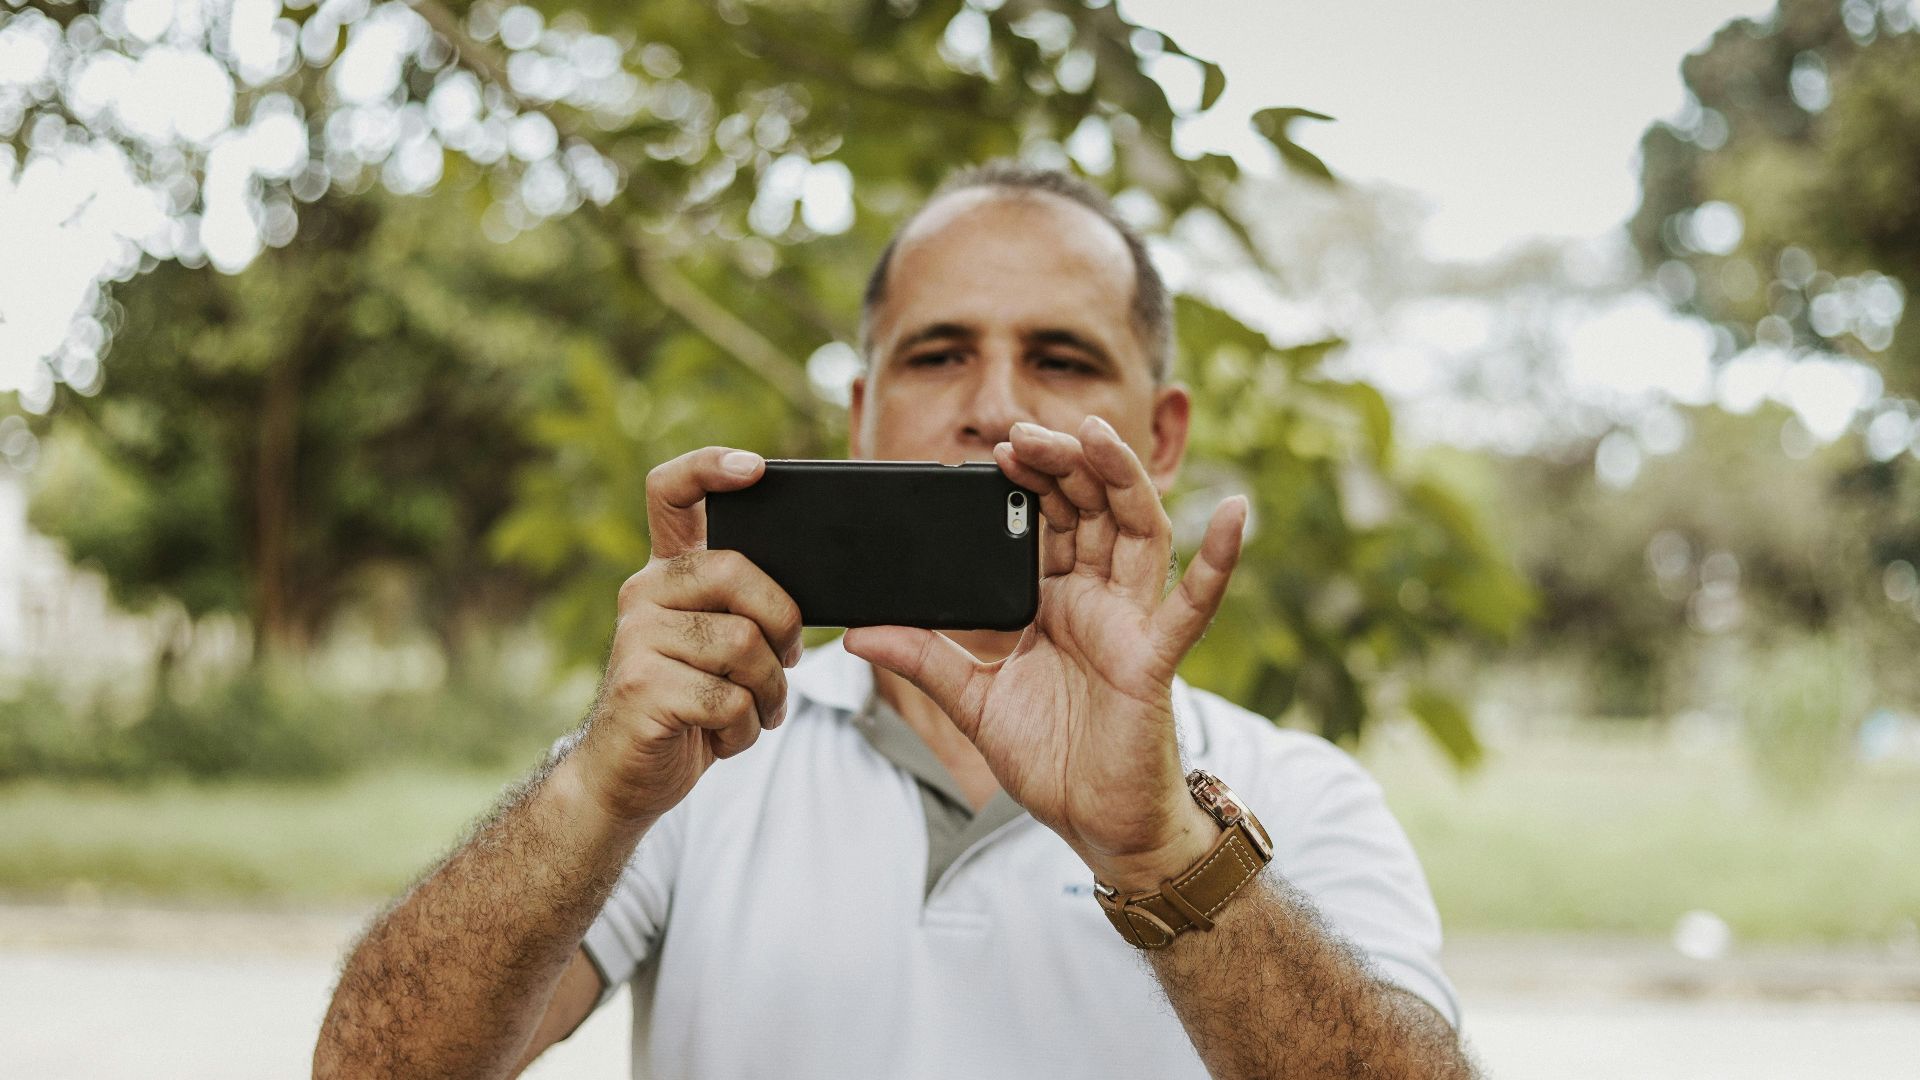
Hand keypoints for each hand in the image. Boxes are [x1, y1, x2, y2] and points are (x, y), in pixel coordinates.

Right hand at [575, 446, 803, 826]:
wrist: (627, 777)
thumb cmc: (691, 707)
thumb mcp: (720, 646)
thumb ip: (746, 606)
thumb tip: (813, 587)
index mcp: (668, 573)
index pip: (672, 491)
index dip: (710, 466)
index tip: (755, 468)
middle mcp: (643, 592)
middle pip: (736, 570)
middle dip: (782, 622)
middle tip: (785, 662)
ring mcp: (636, 638)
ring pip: (742, 643)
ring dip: (769, 692)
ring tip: (754, 712)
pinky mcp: (642, 687)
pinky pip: (728, 698)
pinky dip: (745, 729)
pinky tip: (725, 738)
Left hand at [844, 416, 1247, 888]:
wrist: (1096, 828)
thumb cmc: (1052, 760)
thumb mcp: (972, 700)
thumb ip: (922, 659)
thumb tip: (858, 633)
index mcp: (1057, 602)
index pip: (1050, 521)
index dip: (1031, 481)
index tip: (998, 448)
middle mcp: (1099, 601)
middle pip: (1091, 509)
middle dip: (1064, 463)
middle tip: (1027, 431)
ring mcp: (1131, 625)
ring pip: (1137, 532)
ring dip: (1121, 478)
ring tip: (1096, 434)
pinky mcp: (1153, 660)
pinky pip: (1191, 605)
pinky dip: (1219, 560)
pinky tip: (1235, 514)